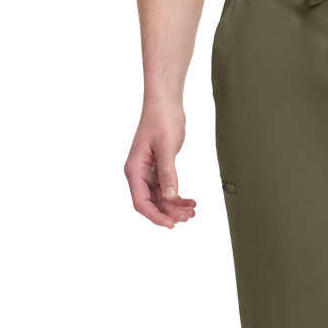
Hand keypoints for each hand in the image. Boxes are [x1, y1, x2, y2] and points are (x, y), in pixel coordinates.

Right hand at [124, 106, 196, 227]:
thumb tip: (170, 197)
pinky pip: (166, 187)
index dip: (155, 216)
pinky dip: (177, 195)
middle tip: (188, 217)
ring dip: (175, 206)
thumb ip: (168, 173)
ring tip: (192, 211)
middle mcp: (138, 173)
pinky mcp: (158, 167)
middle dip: (169, 212)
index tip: (171, 224)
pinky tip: (190, 201)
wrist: (165, 102)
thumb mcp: (167, 147)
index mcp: (134, 169)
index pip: (141, 202)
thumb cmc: (162, 119)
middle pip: (151, 202)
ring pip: (160, 197)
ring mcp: (148, 171)